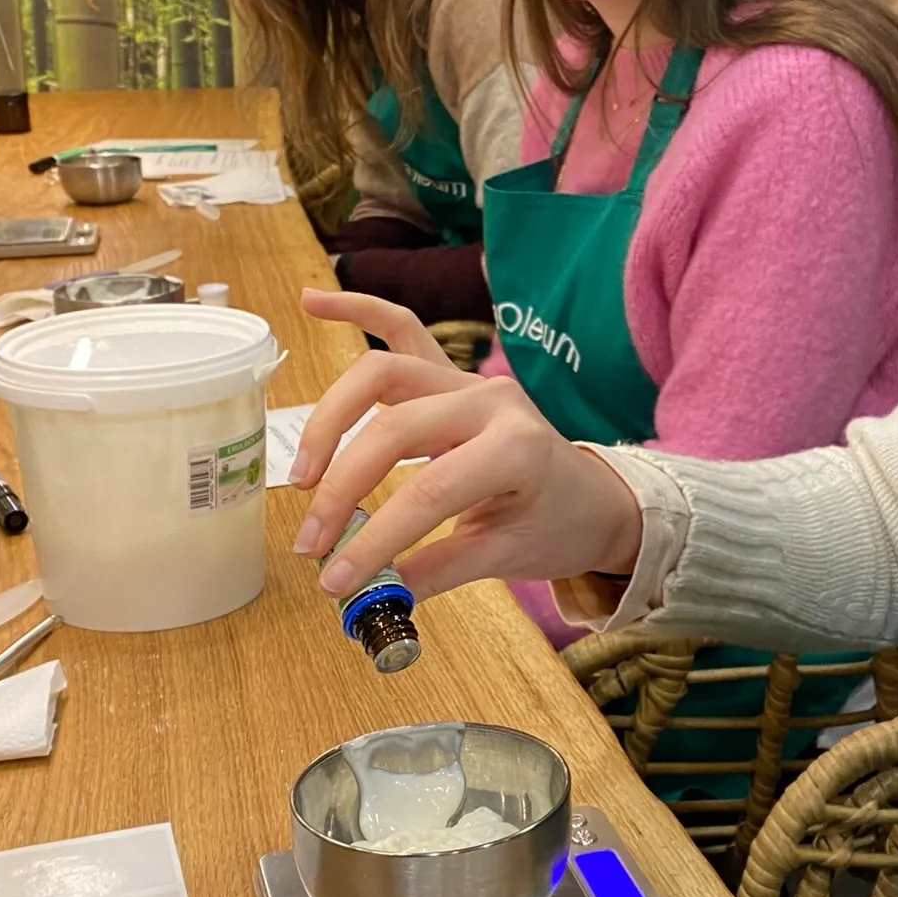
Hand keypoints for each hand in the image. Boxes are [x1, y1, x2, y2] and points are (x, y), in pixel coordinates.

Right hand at [290, 287, 643, 600]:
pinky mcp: (453, 375)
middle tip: (313, 541)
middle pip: (393, 429)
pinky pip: (402, 330)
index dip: (374, 538)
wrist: (595, 498)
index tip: (333, 578)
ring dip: (331, 419)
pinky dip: (359, 310)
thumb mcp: (508, 558)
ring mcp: (470, 380)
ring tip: (302, 474)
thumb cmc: (559, 526)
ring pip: (383, 374)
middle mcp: (492, 401)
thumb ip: (438, 572)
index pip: (427, 492)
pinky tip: (312, 301)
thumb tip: (370, 594)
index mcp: (517, 449)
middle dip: (342, 488)